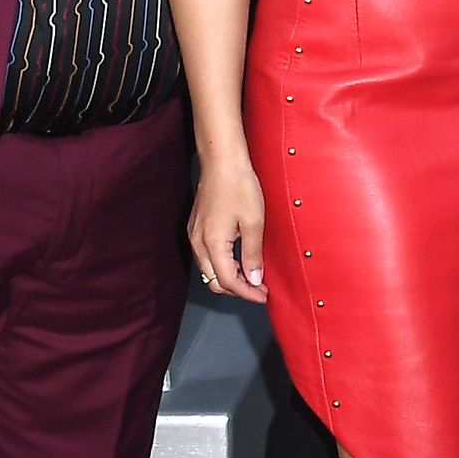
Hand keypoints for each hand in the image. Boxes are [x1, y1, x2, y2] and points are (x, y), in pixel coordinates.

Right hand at [187, 158, 264, 300]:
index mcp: (212, 243)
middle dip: (237, 289)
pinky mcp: (196, 228)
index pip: (228, 281)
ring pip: (209, 270)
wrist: (222, 162)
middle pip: (215, 281)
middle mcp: (198, 243)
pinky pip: (206, 257)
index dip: (247, 293)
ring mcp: (195, 235)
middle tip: (260, 289)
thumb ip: (252, 254)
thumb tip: (253, 280)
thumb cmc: (239, 186)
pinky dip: (222, 265)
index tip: (263, 296)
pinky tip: (239, 260)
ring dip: (229, 278)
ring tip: (252, 277)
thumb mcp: (253, 222)